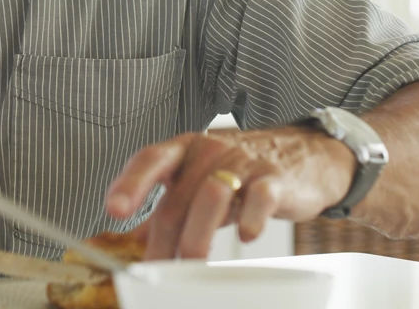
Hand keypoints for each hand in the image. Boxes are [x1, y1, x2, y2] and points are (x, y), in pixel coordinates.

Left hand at [104, 127, 353, 259]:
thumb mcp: (200, 179)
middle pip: (178, 198)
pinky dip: (249, 219)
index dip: (129, 184)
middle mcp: (209, 150)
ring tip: (195, 263)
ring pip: (211, 197)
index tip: (114, 210)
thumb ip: (169, 204)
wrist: (305, 154)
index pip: (149, 159)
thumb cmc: (243, 169)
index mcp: (184, 148)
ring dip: (198, 237)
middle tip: (162, 270)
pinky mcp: (274, 178)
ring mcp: (243, 162)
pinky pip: (258, 198)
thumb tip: (136, 237)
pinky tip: (245, 236)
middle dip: (166, 240)